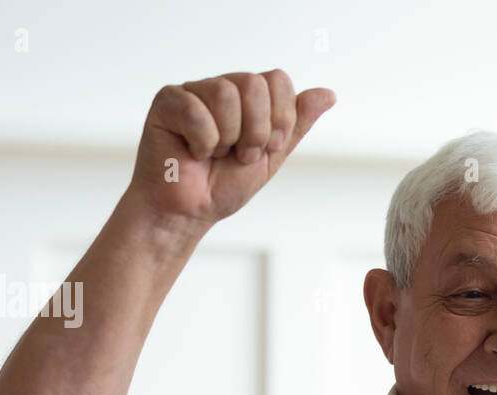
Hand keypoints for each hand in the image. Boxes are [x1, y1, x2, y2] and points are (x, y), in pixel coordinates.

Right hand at [126, 69, 334, 229]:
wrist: (190, 212)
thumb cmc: (224, 186)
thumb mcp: (271, 157)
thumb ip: (296, 125)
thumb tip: (328, 94)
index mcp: (247, 98)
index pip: (277, 80)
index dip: (279, 118)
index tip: (267, 148)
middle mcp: (221, 87)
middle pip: (254, 83)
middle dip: (256, 130)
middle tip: (241, 155)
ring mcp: (193, 92)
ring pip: (225, 93)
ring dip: (228, 137)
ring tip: (216, 154)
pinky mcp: (168, 101)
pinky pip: (195, 110)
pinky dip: (202, 142)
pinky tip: (193, 152)